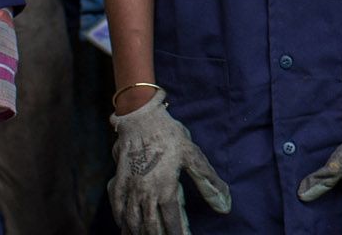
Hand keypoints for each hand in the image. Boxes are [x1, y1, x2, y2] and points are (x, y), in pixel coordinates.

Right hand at [108, 91, 231, 234]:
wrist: (139, 118)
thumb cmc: (169, 135)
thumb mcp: (193, 155)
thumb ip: (209, 183)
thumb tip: (225, 207)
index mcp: (165, 188)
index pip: (172, 223)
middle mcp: (145, 193)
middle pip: (151, 227)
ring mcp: (129, 190)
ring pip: (133, 222)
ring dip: (140, 234)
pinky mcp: (117, 183)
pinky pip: (118, 209)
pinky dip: (122, 223)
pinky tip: (126, 228)